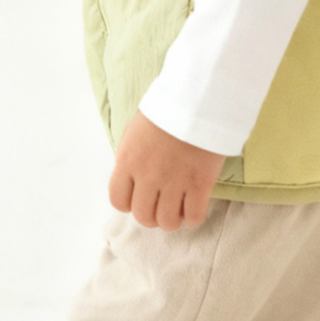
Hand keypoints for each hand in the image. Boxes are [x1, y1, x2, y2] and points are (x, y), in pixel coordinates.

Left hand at [108, 109, 226, 230]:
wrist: (199, 99)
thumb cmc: (168, 109)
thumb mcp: (136, 130)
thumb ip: (131, 156)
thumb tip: (132, 177)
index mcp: (128, 161)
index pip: (118, 200)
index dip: (129, 204)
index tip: (140, 198)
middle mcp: (148, 176)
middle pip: (143, 216)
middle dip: (151, 216)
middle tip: (160, 208)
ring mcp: (174, 181)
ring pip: (167, 221)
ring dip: (171, 220)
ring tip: (177, 211)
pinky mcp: (200, 184)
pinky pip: (193, 216)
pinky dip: (192, 218)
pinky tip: (193, 210)